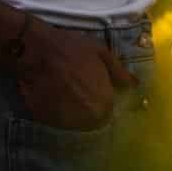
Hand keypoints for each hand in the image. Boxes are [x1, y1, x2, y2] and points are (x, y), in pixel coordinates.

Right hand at [15, 18, 137, 130]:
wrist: (36, 50)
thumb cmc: (72, 49)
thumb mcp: (101, 53)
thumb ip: (120, 73)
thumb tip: (135, 85)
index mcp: (104, 104)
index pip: (108, 113)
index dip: (102, 99)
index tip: (93, 88)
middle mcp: (87, 119)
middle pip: (92, 120)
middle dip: (88, 107)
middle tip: (77, 88)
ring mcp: (65, 123)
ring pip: (74, 123)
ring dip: (72, 111)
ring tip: (64, 90)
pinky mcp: (45, 121)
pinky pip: (55, 121)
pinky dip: (55, 111)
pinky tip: (52, 94)